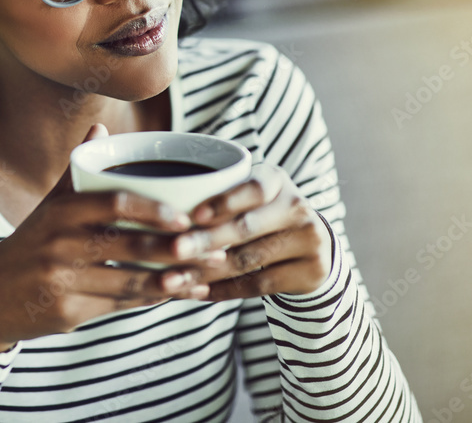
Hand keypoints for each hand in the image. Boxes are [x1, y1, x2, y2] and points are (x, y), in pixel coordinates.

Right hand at [0, 124, 212, 352]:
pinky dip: (153, 301)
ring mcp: (62, 280)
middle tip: (213, 247)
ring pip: (131, 281)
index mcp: (60, 212)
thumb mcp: (48, 207)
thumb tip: (101, 129)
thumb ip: (78, 172)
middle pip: (129, 246)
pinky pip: (120, 306)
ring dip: (173, 280)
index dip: (153, 211)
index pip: (113, 203)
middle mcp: (59, 244)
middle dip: (176, 249)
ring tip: (205, 274)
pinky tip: (178, 294)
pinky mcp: (67, 313)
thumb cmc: (30, 246)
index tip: (185, 216)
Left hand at [173, 163, 333, 300]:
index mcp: (276, 180)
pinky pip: (259, 285)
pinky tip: (199, 292)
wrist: (312, 245)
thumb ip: (216, 196)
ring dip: (207, 271)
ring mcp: (309, 240)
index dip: (225, 202)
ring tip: (174, 278)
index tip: (194, 215)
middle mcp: (297, 207)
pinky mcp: (310, 272)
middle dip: (206, 240)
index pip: (253, 188)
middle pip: (246, 227)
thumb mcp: (247, 195)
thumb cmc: (258, 213)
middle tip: (173, 249)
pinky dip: (225, 290)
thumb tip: (160, 211)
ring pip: (248, 259)